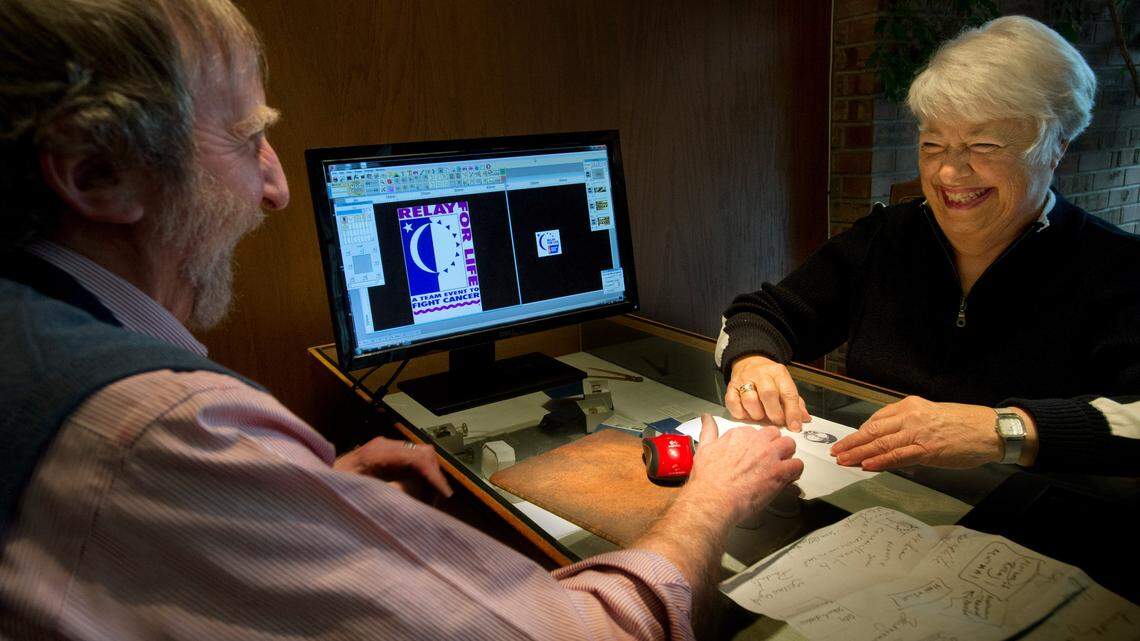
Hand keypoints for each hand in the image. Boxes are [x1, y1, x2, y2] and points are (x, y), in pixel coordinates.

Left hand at [334, 437, 453, 497]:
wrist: (312, 483)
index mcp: (378, 451)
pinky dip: (420, 479)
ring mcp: (387, 450)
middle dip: (433, 477)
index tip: (443, 495)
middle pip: (423, 454)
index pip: (417, 456)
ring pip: (421, 458)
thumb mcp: (357, 494)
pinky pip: (412, 464)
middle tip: (435, 502)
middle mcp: (385, 446)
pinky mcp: (387, 458)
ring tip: (427, 503)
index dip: (433, 475)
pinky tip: (417, 497)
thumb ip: (388, 494)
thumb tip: (416, 496)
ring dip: (428, 479)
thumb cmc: (330, 489)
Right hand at [631, 415, 803, 598]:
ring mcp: (769, 455)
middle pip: (775, 435)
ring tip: (780, 468)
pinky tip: (787, 479)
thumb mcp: (704, 448)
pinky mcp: (779, 471)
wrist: (714, 498)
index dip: (757, 444)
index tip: (754, 454)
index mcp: (740, 434)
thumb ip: (708, 431)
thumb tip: (706, 418)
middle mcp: (756, 440)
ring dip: (787, 455)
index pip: (756, 431)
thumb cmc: (708, 478)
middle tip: (768, 461)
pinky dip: (794, 472)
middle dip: (774, 446)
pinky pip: (797, 465)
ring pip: (789, 445)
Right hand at [726, 355, 810, 430]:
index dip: (792, 412)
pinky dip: (741, 413)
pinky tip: (747, 414)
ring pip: (750, 400)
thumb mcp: (785, 385)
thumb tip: (804, 419)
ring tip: (761, 416)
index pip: (788, 392)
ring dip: (757, 414)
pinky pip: (733, 403)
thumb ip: (795, 403)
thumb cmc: (770, 380)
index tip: (794, 426)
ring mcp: (743, 379)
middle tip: (777, 422)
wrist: (749, 363)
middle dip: (775, 413)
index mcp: (778, 372)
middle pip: (768, 394)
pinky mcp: (730, 387)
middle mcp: (760, 373)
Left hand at [829, 396, 1001, 470]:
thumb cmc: (964, 424)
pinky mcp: (926, 449)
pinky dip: (879, 461)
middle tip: (837, 451)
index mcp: (910, 405)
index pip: (877, 419)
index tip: (849, 440)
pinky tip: (866, 465)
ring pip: (880, 444)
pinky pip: (896, 456)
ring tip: (844, 461)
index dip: (860, 432)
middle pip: (873, 431)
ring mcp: (917, 433)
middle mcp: (910, 416)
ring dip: (859, 454)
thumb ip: (910, 424)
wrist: (989, 430)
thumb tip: (890, 440)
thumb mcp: (931, 414)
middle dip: (852, 442)